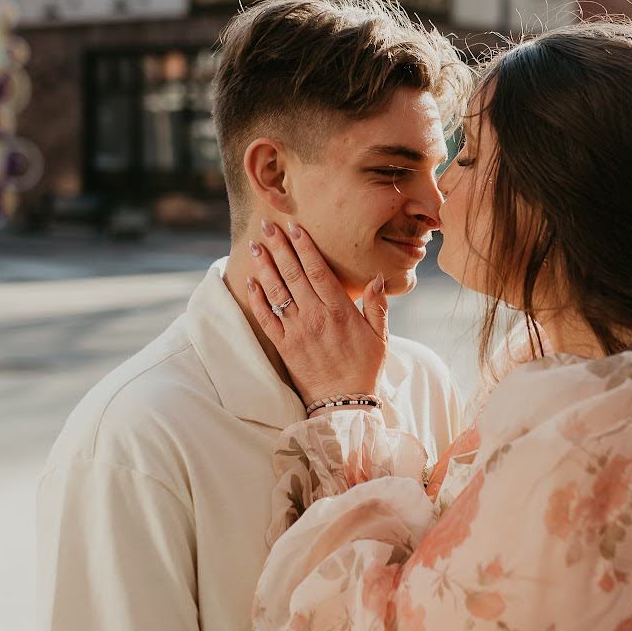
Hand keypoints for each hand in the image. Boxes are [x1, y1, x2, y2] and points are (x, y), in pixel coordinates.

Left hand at [247, 220, 389, 405]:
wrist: (344, 404)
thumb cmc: (365, 369)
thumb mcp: (380, 337)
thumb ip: (377, 306)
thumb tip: (377, 278)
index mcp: (340, 311)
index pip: (318, 270)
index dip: (305, 247)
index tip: (295, 227)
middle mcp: (316, 317)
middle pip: (294, 274)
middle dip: (280, 247)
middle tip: (268, 226)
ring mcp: (297, 331)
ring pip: (277, 291)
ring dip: (265, 266)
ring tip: (256, 245)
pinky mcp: (284, 346)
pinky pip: (267, 318)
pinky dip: (257, 299)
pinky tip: (251, 281)